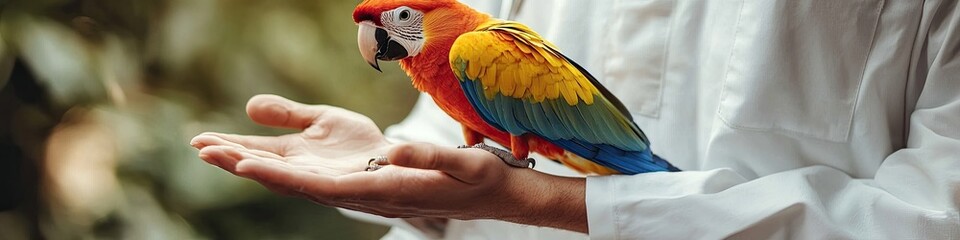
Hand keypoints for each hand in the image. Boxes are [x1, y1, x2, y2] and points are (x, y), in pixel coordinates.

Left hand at [190, 94, 586, 232]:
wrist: (487, 191)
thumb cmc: (476, 180)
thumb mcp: (461, 168)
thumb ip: (429, 161)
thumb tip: (395, 153)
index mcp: (380, 192)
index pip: (320, 188)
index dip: (280, 176)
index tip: (243, 163)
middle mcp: (358, 191)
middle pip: (295, 182)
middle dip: (250, 165)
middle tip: (205, 147)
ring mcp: (355, 182)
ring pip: (295, 174)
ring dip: (254, 160)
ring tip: (209, 144)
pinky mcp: (358, 170)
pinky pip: (311, 165)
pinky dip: (277, 155)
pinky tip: (251, 146)